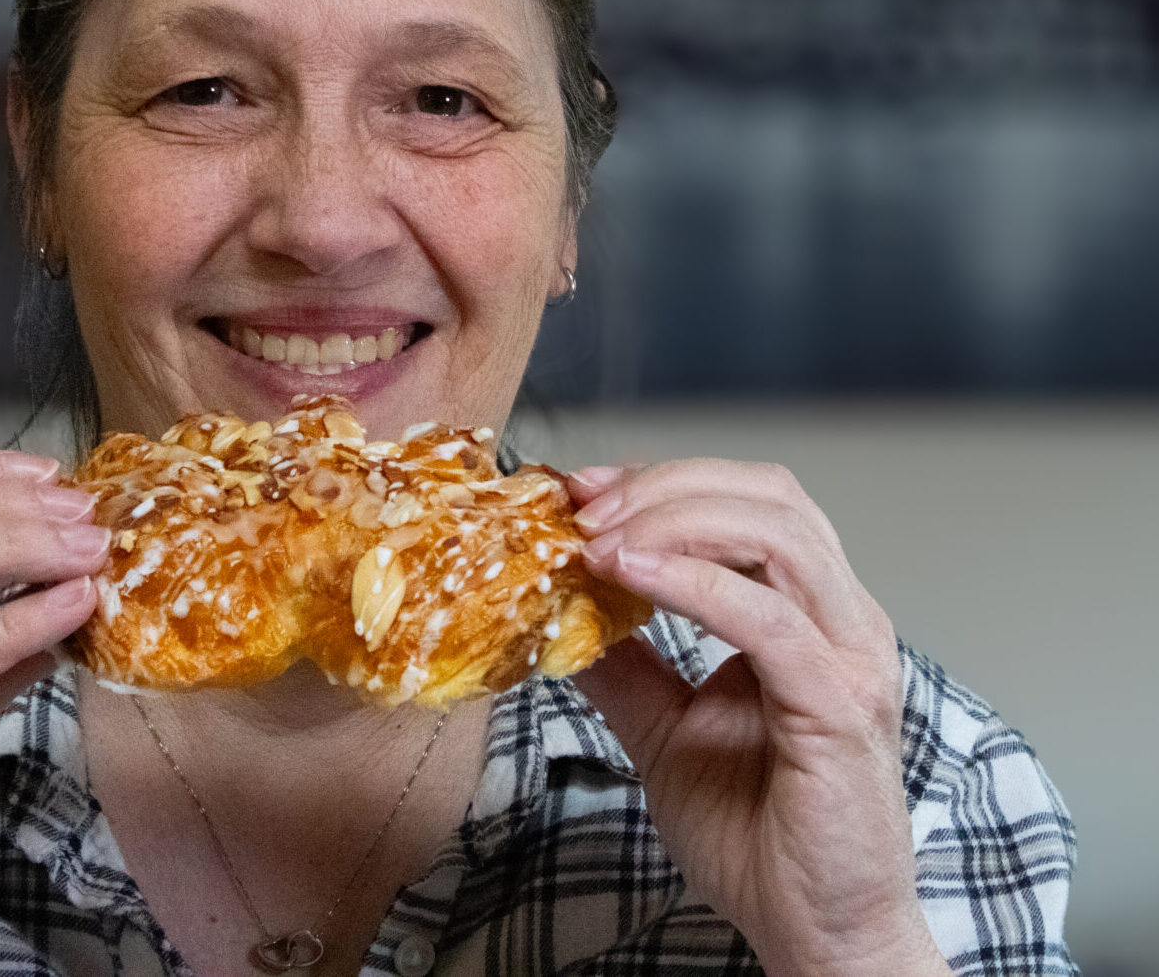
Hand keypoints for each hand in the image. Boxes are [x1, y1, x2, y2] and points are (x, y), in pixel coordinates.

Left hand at [568, 460, 948, 976]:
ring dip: (675, 519)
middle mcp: (842, 621)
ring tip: (601, 538)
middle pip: (767, 496)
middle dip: (666, 484)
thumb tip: (561, 613)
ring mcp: (850, 659)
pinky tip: (631, 574)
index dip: (663, 480)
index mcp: (809, 614)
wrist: (816, 936)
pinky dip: (693, 581)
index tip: (582, 490)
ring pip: (775, 534)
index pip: (746, 501)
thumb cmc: (763, 838)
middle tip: (585, 505)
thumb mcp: (665, 729)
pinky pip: (767, 619)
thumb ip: (624, 666)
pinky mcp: (840, 706)